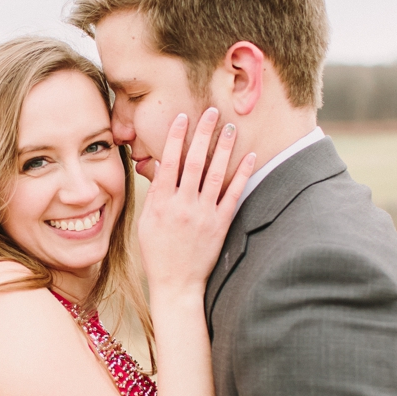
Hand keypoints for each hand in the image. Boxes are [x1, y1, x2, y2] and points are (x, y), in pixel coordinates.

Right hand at [136, 109, 255, 297]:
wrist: (176, 284)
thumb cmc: (158, 253)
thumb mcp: (147, 222)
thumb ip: (155, 194)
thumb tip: (161, 166)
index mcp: (161, 202)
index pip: (170, 162)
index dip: (176, 137)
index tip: (183, 117)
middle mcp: (182, 205)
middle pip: (194, 161)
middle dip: (202, 134)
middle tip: (210, 112)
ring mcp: (203, 214)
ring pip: (215, 174)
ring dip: (223, 148)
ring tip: (230, 127)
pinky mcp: (220, 224)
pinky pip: (233, 195)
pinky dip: (242, 174)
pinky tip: (249, 157)